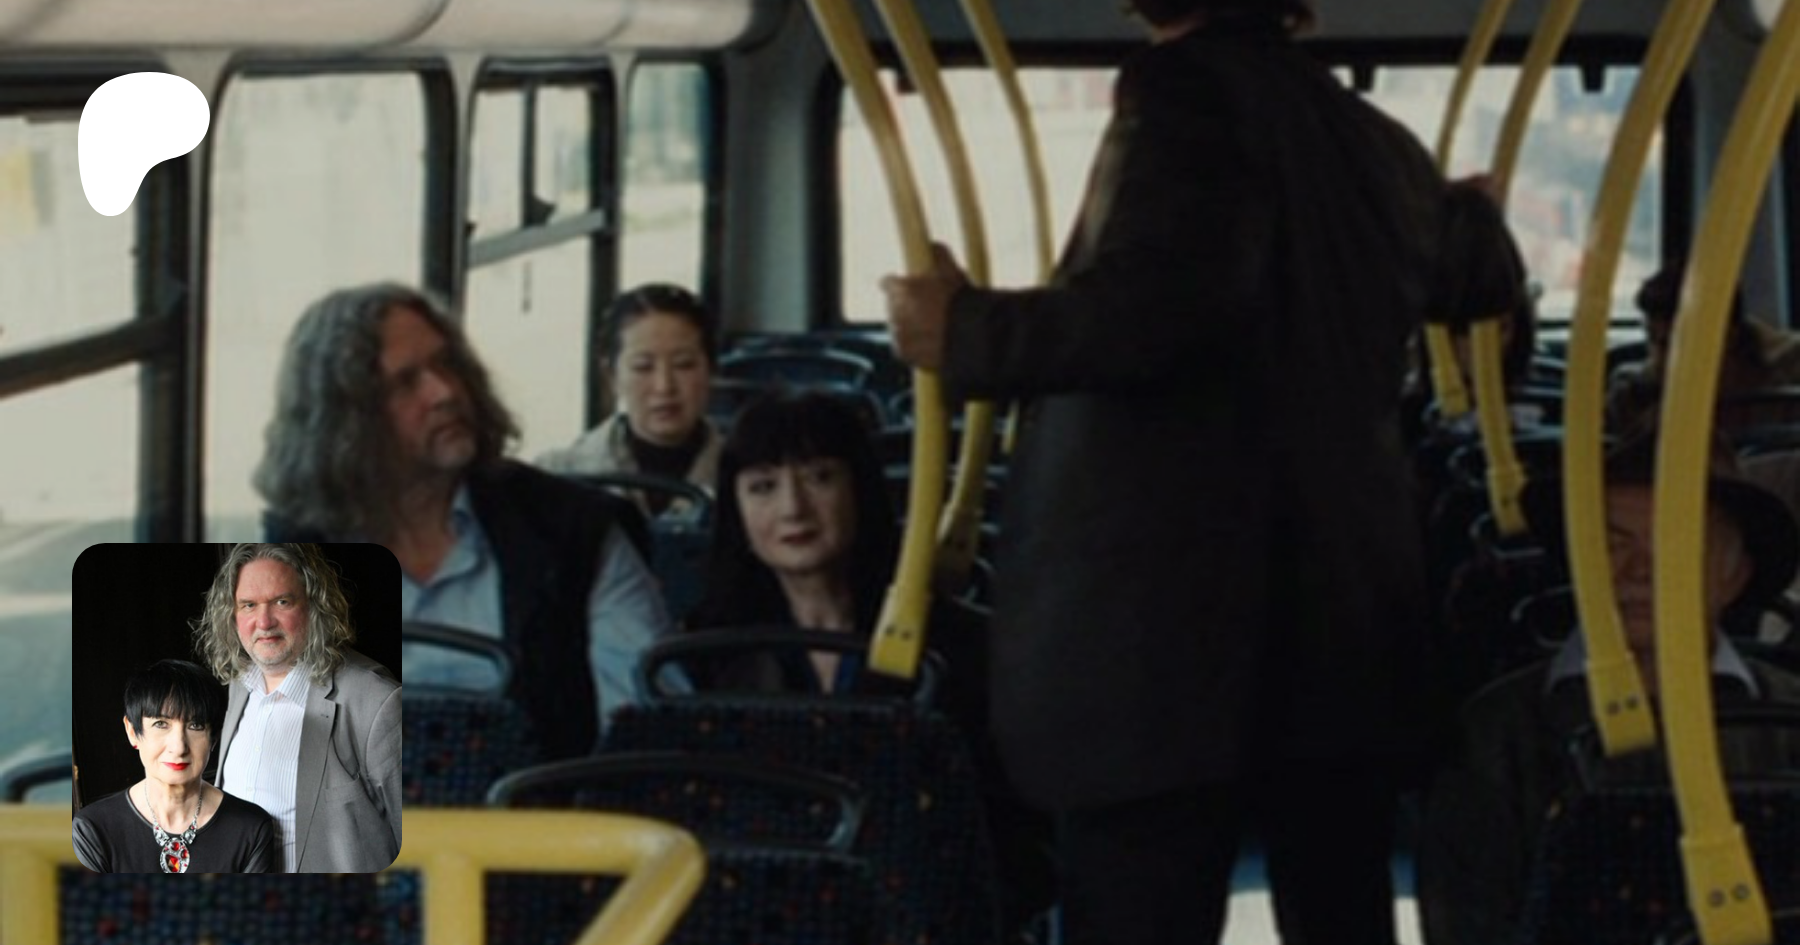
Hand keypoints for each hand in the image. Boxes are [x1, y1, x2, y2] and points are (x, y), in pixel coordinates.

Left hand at [881, 243, 967, 371]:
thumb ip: (938, 253)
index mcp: (901, 289)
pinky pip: (903, 346)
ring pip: (897, 326)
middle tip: (925, 309)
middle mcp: (894, 312)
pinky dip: (912, 344)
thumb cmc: (961, 302)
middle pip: (892, 306)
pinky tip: (929, 341)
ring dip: (908, 325)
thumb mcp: (952, 270)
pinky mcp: (903, 353)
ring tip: (931, 327)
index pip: (887, 283)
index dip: (897, 284)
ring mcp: (897, 333)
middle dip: (905, 306)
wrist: (969, 336)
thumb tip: (932, 245)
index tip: (907, 287)